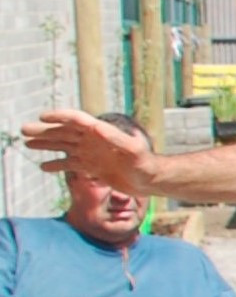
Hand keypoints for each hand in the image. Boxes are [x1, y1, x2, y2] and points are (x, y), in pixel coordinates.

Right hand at [22, 110, 159, 189]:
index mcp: (100, 132)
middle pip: (63, 132)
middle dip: (44, 131)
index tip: (43, 118)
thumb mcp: (133, 149)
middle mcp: (92, 140)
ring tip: (27, 143)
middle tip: (24, 130)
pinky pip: (70, 165)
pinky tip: (43, 166)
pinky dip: (57, 165)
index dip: (59, 117)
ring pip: (63, 147)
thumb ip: (115, 138)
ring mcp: (91, 154)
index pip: (75, 120)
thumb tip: (95, 127)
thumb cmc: (145, 163)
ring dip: (45, 145)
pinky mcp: (93, 168)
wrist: (151, 179)